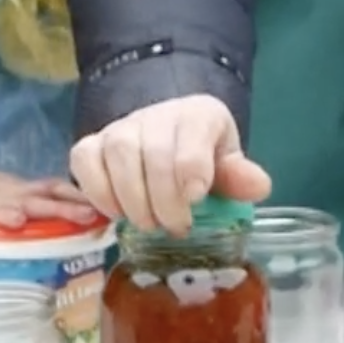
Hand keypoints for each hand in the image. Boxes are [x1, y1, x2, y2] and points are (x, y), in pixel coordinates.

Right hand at [0, 163, 101, 228]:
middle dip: (78, 203)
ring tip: (81, 216)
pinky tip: (16, 223)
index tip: (105, 202)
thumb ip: (15, 204)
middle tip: (104, 211)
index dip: (79, 193)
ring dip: (57, 210)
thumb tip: (36, 220)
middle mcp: (12, 191)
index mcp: (17, 188)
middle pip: (51, 193)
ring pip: (31, 203)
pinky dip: (5, 217)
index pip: (55, 187)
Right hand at [69, 95, 271, 233]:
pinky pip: (84, 160)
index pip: (192, 136)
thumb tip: (259, 187)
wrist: (170, 135)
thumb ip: (239, 176)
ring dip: (132, 199)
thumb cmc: (202, 155)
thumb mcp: (225, 163)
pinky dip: (97, 191)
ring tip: (148, 224)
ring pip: (117, 154)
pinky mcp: (94, 143)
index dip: (191, 168)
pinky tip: (115, 214)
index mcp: (198, 115)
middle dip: (163, 198)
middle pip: (153, 150)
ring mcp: (121, 127)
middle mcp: (157, 115)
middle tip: (174, 227)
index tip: (195, 199)